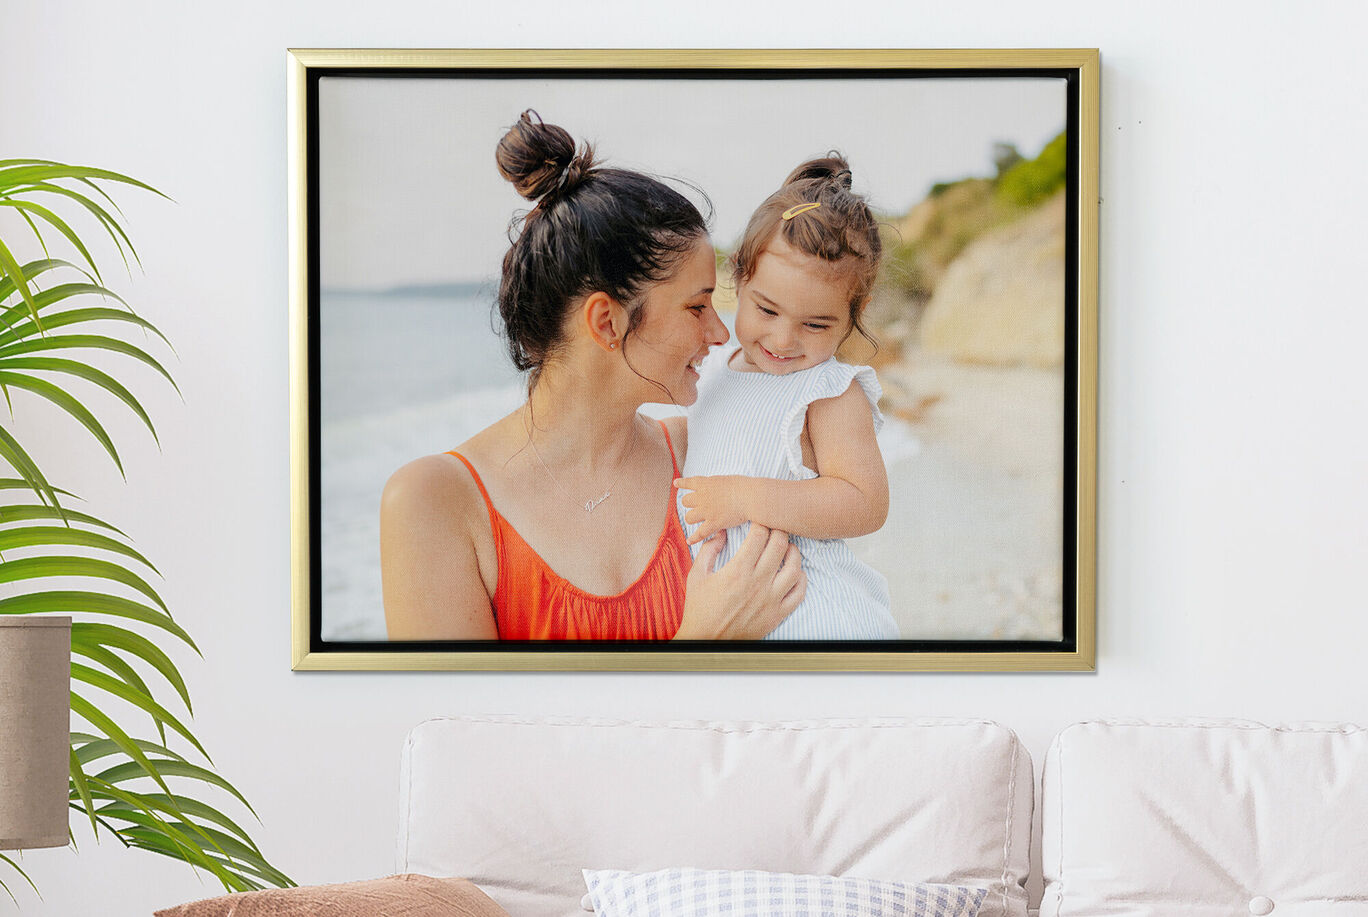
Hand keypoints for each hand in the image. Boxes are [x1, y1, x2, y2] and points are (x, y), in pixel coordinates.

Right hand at [674, 524, 805, 639]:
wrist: (706, 640)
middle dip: (778, 531)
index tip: (757, 522)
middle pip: (780, 545)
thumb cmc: (699, 608)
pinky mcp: (777, 614)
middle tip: (773, 529)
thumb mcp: (696, 574)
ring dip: (793, 552)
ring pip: (794, 567)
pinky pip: (799, 593)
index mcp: (738, 570)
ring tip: (786, 548)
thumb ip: (709, 549)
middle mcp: (758, 583)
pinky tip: (794, 573)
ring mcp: (771, 599)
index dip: (760, 522)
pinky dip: (800, 579)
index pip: (759, 535)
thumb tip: (721, 532)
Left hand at [675, 475, 751, 544]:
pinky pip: (699, 533)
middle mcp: (702, 497)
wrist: (749, 496)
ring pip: (688, 517)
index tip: (676, 483)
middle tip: (696, 507)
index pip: (689, 482)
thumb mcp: (725, 480)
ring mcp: (706, 511)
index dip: (681, 483)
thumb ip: (716, 485)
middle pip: (685, 501)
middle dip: (690, 504)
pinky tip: (689, 541)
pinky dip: (693, 538)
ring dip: (692, 519)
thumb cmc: (743, 486)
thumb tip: (715, 491)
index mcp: (706, 483)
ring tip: (697, 520)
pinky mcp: (713, 523)